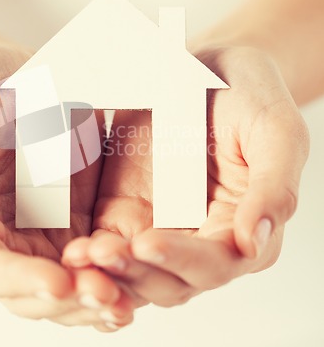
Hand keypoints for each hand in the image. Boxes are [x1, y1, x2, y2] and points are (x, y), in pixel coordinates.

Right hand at [0, 42, 133, 330]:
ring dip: (99, 295)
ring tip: (128, 299)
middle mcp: (11, 237)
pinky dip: (121, 271)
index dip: (21, 280)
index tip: (58, 282)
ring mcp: (51, 229)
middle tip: (107, 295)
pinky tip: (145, 273)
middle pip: (36, 291)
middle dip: (71, 299)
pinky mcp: (84, 216)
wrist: (17, 71)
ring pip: (73, 282)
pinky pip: (102, 254)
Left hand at [63, 46, 309, 306]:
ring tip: (79, 254)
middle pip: (168, 279)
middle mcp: (200, 238)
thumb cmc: (249, 94)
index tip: (146, 241)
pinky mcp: (125, 212)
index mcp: (242, 228)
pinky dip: (91, 250)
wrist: (206, 67)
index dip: (182, 259)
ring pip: (133, 269)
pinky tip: (71, 245)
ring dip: (106, 269)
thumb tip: (253, 242)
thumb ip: (273, 187)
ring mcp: (159, 226)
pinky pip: (106, 241)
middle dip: (134, 271)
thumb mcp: (275, 130)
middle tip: (101, 253)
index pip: (215, 263)